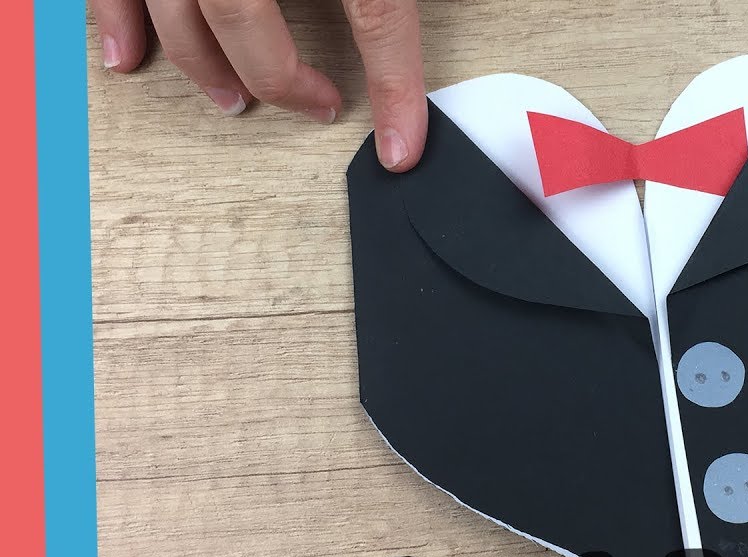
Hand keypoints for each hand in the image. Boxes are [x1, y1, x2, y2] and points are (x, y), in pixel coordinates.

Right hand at [90, 0, 427, 171]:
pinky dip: (114, 21)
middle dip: (275, 76)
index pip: (376, 14)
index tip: (402, 150)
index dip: (396, 85)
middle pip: (245, 14)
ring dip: (201, 64)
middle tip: (312, 106)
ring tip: (231, 102)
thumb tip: (432, 11)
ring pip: (177, 9)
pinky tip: (127, 60)